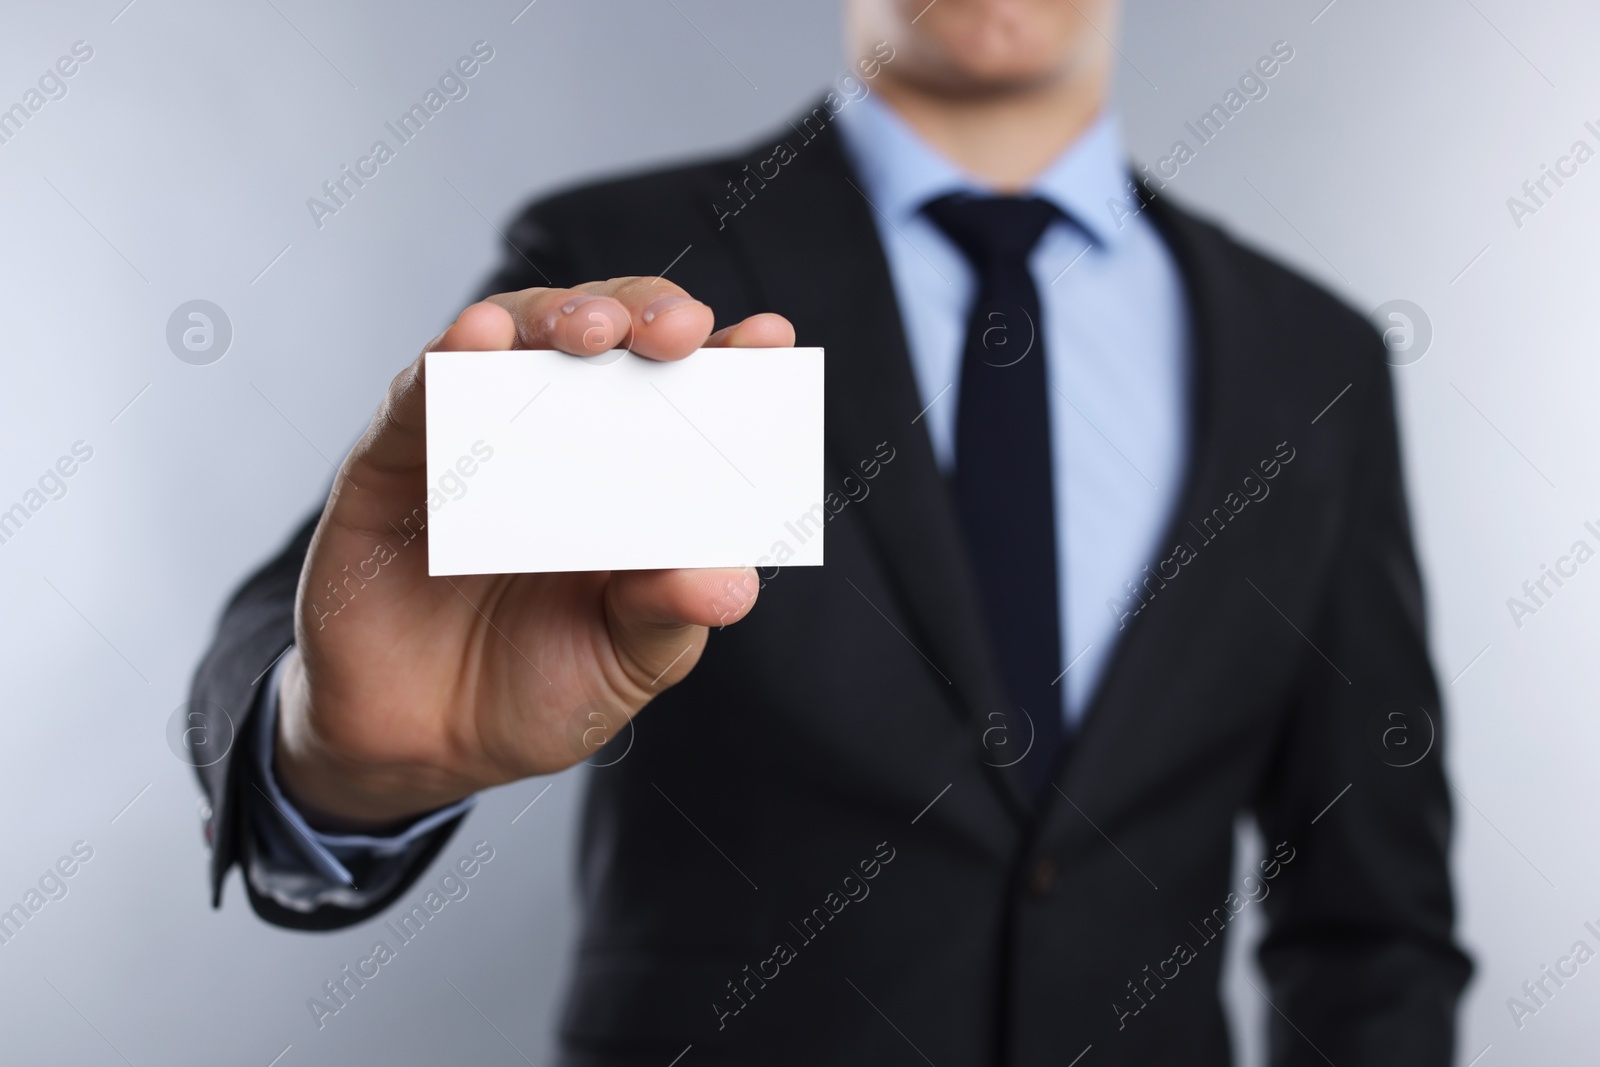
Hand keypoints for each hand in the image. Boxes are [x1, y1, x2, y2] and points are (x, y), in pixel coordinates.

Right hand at [273, 279, 793, 830]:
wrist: (426, 748)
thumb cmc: (543, 688)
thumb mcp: (627, 658)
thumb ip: (669, 612)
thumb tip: (732, 583)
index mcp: (642, 476)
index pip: (694, 392)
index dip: (734, 356)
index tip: (771, 336)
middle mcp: (566, 436)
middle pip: (612, 339)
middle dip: (647, 313)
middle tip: (675, 329)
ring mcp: (483, 433)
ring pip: (521, 336)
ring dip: (558, 315)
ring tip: (589, 330)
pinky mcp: (398, 455)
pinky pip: (423, 390)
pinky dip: (452, 356)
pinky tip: (481, 338)